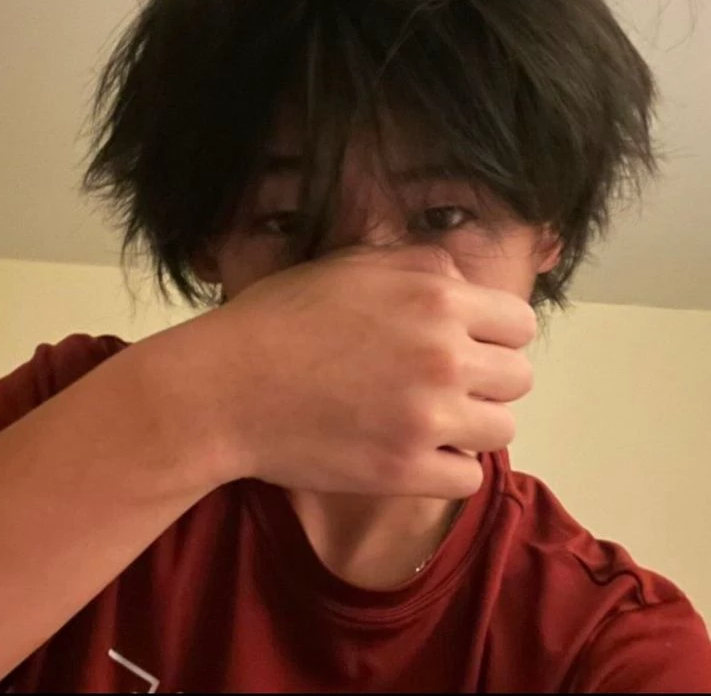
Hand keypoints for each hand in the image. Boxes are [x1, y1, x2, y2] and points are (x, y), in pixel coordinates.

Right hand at [143, 245, 536, 499]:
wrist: (225, 386)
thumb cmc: (281, 317)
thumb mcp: (353, 265)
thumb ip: (422, 266)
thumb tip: (465, 283)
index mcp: (437, 299)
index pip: (520, 324)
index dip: (496, 334)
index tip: (470, 345)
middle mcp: (444, 356)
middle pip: (518, 379)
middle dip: (487, 380)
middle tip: (445, 384)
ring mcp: (427, 418)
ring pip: (502, 429)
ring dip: (471, 426)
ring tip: (431, 420)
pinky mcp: (404, 472)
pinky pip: (467, 478)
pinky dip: (447, 467)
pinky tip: (415, 452)